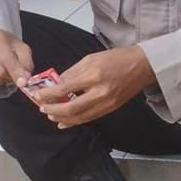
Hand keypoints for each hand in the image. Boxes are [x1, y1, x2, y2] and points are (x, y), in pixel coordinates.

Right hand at [0, 29, 32, 90]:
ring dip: (1, 81)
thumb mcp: (21, 49)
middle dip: (9, 77)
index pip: (6, 59)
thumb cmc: (7, 45)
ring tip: (3, 73)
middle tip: (12, 74)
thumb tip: (24, 79)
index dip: (16, 72)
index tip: (23, 83)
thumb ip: (25, 63)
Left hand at [28, 45, 154, 128]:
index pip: (65, 88)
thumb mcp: (91, 58)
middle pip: (71, 108)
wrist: (142, 65)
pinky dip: (74, 122)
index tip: (37, 95)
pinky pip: (89, 118)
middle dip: (53, 109)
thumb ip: (72, 72)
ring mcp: (106, 102)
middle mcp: (100, 91)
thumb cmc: (116, 58)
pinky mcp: (111, 109)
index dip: (48, 94)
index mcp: (94, 75)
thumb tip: (55, 84)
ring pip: (79, 117)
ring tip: (50, 115)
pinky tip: (64, 122)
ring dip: (62, 118)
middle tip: (42, 108)